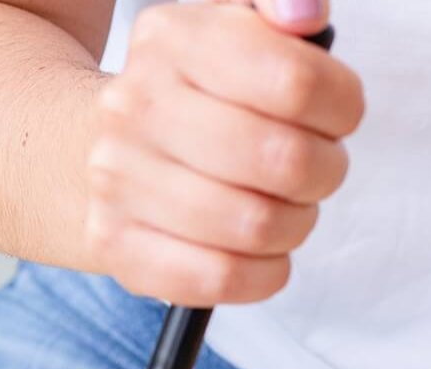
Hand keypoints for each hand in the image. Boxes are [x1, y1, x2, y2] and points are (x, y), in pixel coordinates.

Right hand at [86, 1, 361, 305]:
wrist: (89, 151)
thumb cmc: (191, 100)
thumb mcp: (230, 34)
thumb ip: (276, 8)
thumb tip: (306, 14)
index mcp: (171, 39)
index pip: (296, 81)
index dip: (341, 108)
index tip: (338, 117)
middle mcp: (135, 108)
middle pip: (283, 160)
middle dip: (323, 173)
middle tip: (315, 171)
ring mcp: (119, 182)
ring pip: (257, 226)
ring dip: (295, 224)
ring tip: (285, 209)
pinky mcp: (119, 249)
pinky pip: (221, 280)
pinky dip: (264, 274)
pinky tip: (262, 254)